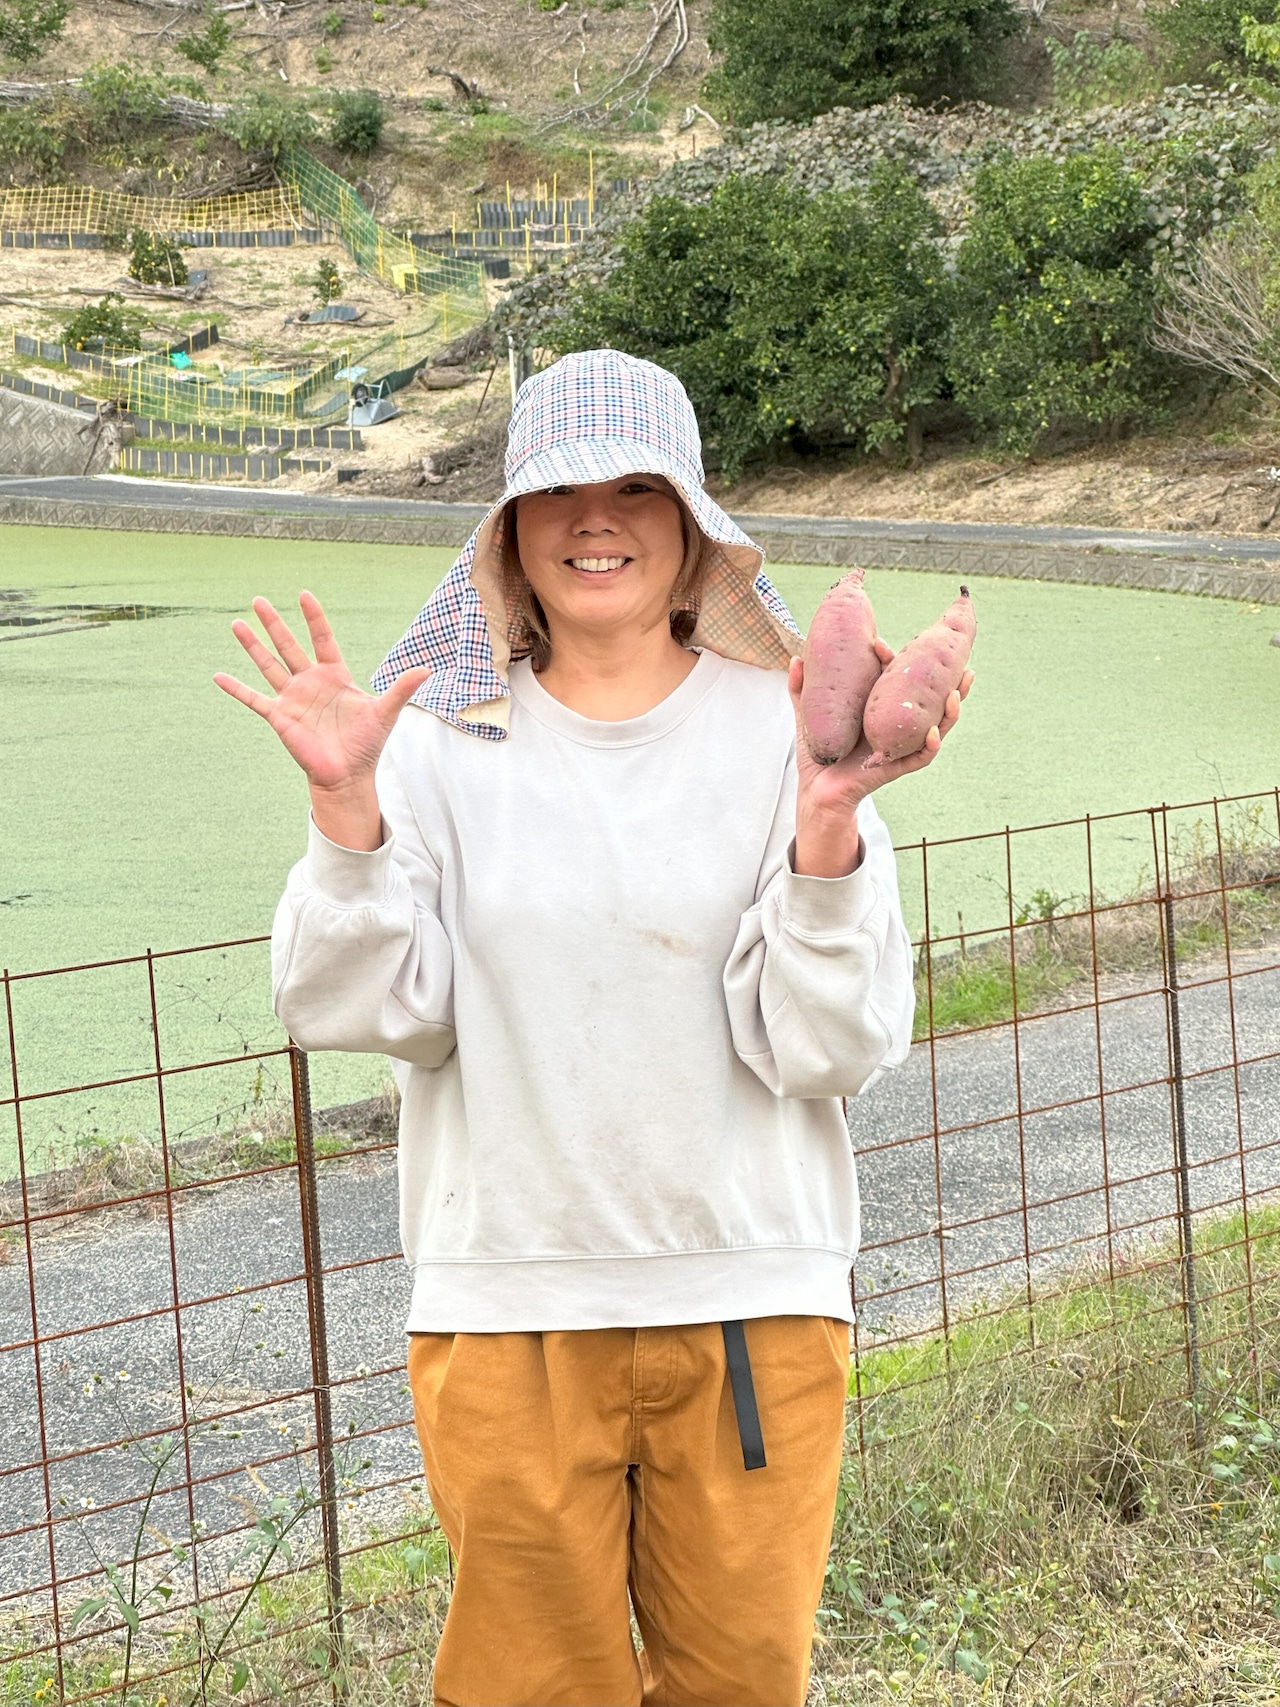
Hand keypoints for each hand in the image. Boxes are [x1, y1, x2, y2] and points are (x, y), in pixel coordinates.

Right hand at [214, 592, 427, 850]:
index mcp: (335, 676)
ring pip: (268, 665)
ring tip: (236, 623)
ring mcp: (292, 698)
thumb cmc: (366, 744)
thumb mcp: (385, 712)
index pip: (322, 639)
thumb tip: (427, 669)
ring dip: (252, 645)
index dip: (314, 618)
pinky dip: (236, 688)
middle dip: (274, 623)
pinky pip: (253, 699)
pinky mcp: (279, 716)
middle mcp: (310, 683)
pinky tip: (217, 676)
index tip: (304, 594)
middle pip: (288, 645)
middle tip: (258, 599)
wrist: (347, 775)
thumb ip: (401, 688)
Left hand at [789, 641, 973, 879]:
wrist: (815, 789)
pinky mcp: (895, 767)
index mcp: (882, 710)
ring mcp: (900, 746)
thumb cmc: (819, 752)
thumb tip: (796, 658)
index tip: (879, 644)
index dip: (898, 661)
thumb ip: (802, 689)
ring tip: (955, 693)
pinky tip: (934, 731)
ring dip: (950, 712)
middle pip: (932, 702)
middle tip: (963, 666)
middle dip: (951, 684)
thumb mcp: (810, 717)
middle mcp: (897, 726)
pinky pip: (920, 757)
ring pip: (936, 728)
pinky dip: (930, 745)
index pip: (900, 681)